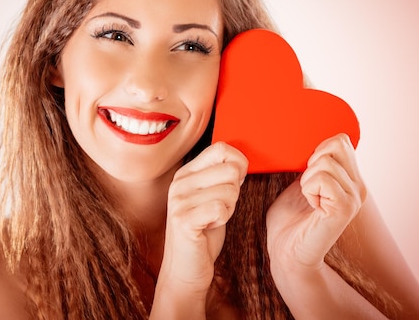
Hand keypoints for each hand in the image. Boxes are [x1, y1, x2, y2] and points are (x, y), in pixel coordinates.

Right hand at [158, 142, 247, 295]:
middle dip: (235, 192)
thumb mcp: (212, 197)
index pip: (221, 148)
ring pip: (230, 191)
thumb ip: (222, 177)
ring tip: (211, 219)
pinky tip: (209, 227)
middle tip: (219, 208)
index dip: (239, 164)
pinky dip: (223, 220)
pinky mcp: (183, 219)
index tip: (234, 184)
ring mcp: (179, 200)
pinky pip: (221, 208)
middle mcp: (180, 182)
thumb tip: (240, 160)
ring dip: (229, 209)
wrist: (186, 269)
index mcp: (186, 172)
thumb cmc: (203, 232)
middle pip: (231, 170)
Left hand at [266, 133, 365, 270]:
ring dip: (306, 180)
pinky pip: (322, 179)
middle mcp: (358, 187)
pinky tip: (311, 207)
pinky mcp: (344, 209)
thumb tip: (309, 141)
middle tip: (308, 187)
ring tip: (309, 199)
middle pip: (336, 144)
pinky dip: (308, 189)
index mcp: (349, 179)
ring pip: (325, 162)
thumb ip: (311, 164)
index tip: (307, 173)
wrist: (286, 252)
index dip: (317, 150)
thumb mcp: (300, 182)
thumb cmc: (289, 220)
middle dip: (312, 161)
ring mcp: (354, 198)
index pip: (341, 139)